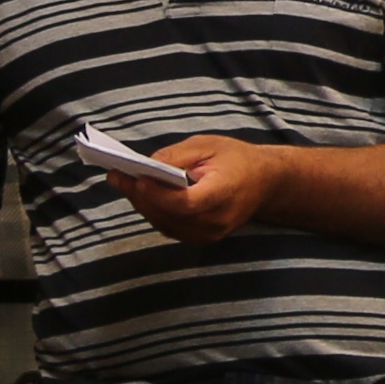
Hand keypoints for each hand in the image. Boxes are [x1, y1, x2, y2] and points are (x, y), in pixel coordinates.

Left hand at [123, 137, 275, 245]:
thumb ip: (178, 155)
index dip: (159, 194)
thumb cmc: (237, 159)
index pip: (187, 203)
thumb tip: (147, 166)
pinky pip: (169, 227)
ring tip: (125, 183)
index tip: (139, 178)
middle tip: (118, 177)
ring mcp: (209, 234)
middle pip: (169, 215)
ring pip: (164, 223)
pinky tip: (143, 195)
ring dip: (143, 204)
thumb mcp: (210, 145)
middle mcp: (217, 220)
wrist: (266, 183)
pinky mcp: (201, 238)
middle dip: (141, 196)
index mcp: (224, 193)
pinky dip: (154, 211)